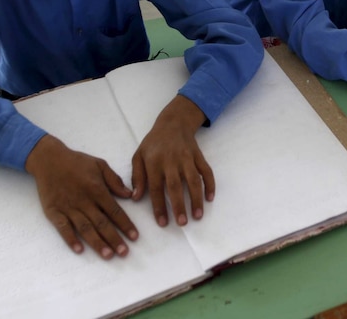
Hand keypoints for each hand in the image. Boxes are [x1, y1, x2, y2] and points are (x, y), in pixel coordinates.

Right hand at [25, 135, 137, 258]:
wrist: (49, 160)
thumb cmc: (77, 162)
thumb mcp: (100, 164)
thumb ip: (114, 180)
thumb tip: (129, 195)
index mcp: (97, 189)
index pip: (115, 211)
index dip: (125, 224)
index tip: (135, 237)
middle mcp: (84, 201)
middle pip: (102, 223)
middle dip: (114, 239)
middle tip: (124, 253)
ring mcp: (68, 207)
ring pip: (85, 228)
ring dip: (97, 243)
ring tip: (108, 255)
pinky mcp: (53, 211)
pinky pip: (62, 228)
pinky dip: (70, 239)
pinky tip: (79, 250)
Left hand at [131, 95, 213, 226]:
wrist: (173, 122)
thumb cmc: (153, 143)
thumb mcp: (138, 156)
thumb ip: (137, 177)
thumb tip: (136, 197)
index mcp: (154, 162)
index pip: (156, 188)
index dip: (159, 206)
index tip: (163, 223)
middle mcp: (171, 161)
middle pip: (176, 186)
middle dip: (180, 206)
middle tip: (182, 223)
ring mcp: (187, 158)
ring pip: (194, 180)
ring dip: (197, 199)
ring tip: (198, 216)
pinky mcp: (199, 156)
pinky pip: (207, 171)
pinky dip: (210, 184)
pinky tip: (210, 198)